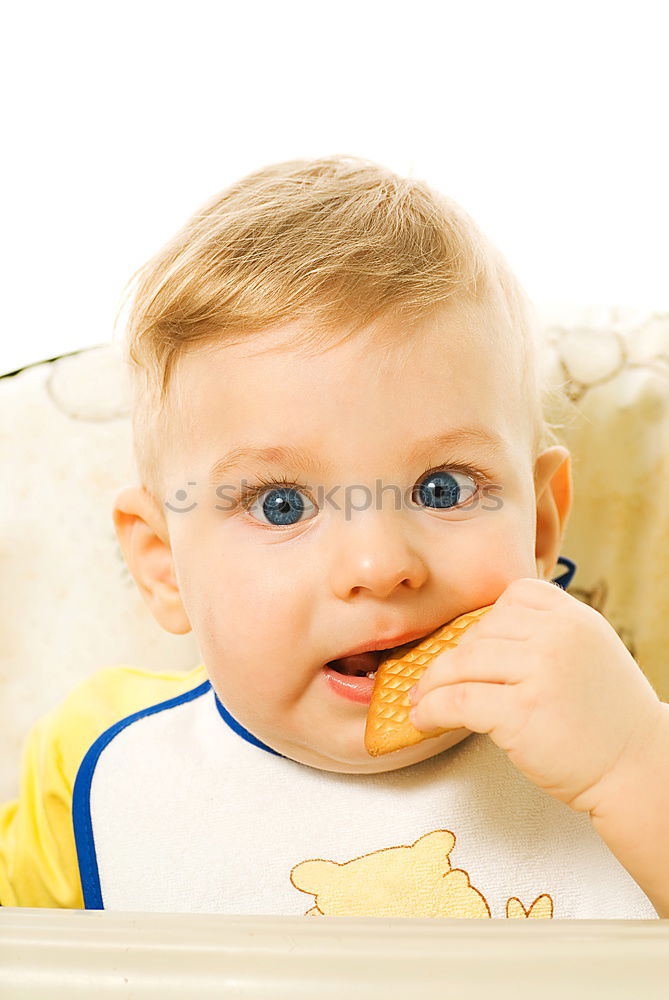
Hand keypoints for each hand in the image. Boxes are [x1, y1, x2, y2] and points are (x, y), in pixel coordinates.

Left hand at [408, 577, 663, 813]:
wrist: (639, 770)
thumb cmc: (610, 720)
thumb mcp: (591, 653)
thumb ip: (550, 635)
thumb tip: (485, 637)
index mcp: (575, 618)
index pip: (514, 597)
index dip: (485, 620)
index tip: (468, 644)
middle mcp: (558, 637)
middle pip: (481, 631)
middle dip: (453, 657)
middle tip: (433, 678)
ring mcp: (539, 671)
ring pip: (461, 662)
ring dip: (432, 682)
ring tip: (421, 697)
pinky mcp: (521, 711)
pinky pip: (457, 700)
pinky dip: (432, 709)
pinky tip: (424, 718)